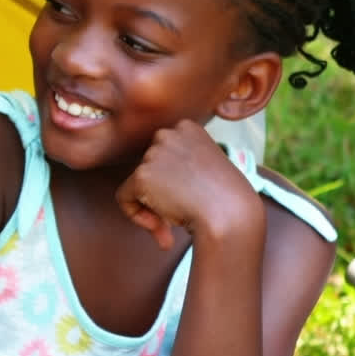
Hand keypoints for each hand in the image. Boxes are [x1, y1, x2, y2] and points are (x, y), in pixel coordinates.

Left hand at [115, 120, 261, 250]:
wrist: (230, 215)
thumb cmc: (227, 198)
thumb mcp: (206, 169)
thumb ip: (181, 169)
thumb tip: (160, 184)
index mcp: (187, 128)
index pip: (164, 153)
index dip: (172, 179)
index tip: (189, 196)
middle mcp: (168, 134)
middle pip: (149, 167)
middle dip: (160, 192)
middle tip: (180, 213)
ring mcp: (154, 153)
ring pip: (137, 184)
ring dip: (153, 206)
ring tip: (175, 221)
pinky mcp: (143, 174)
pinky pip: (124, 198)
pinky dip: (136, 215)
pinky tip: (159, 226)